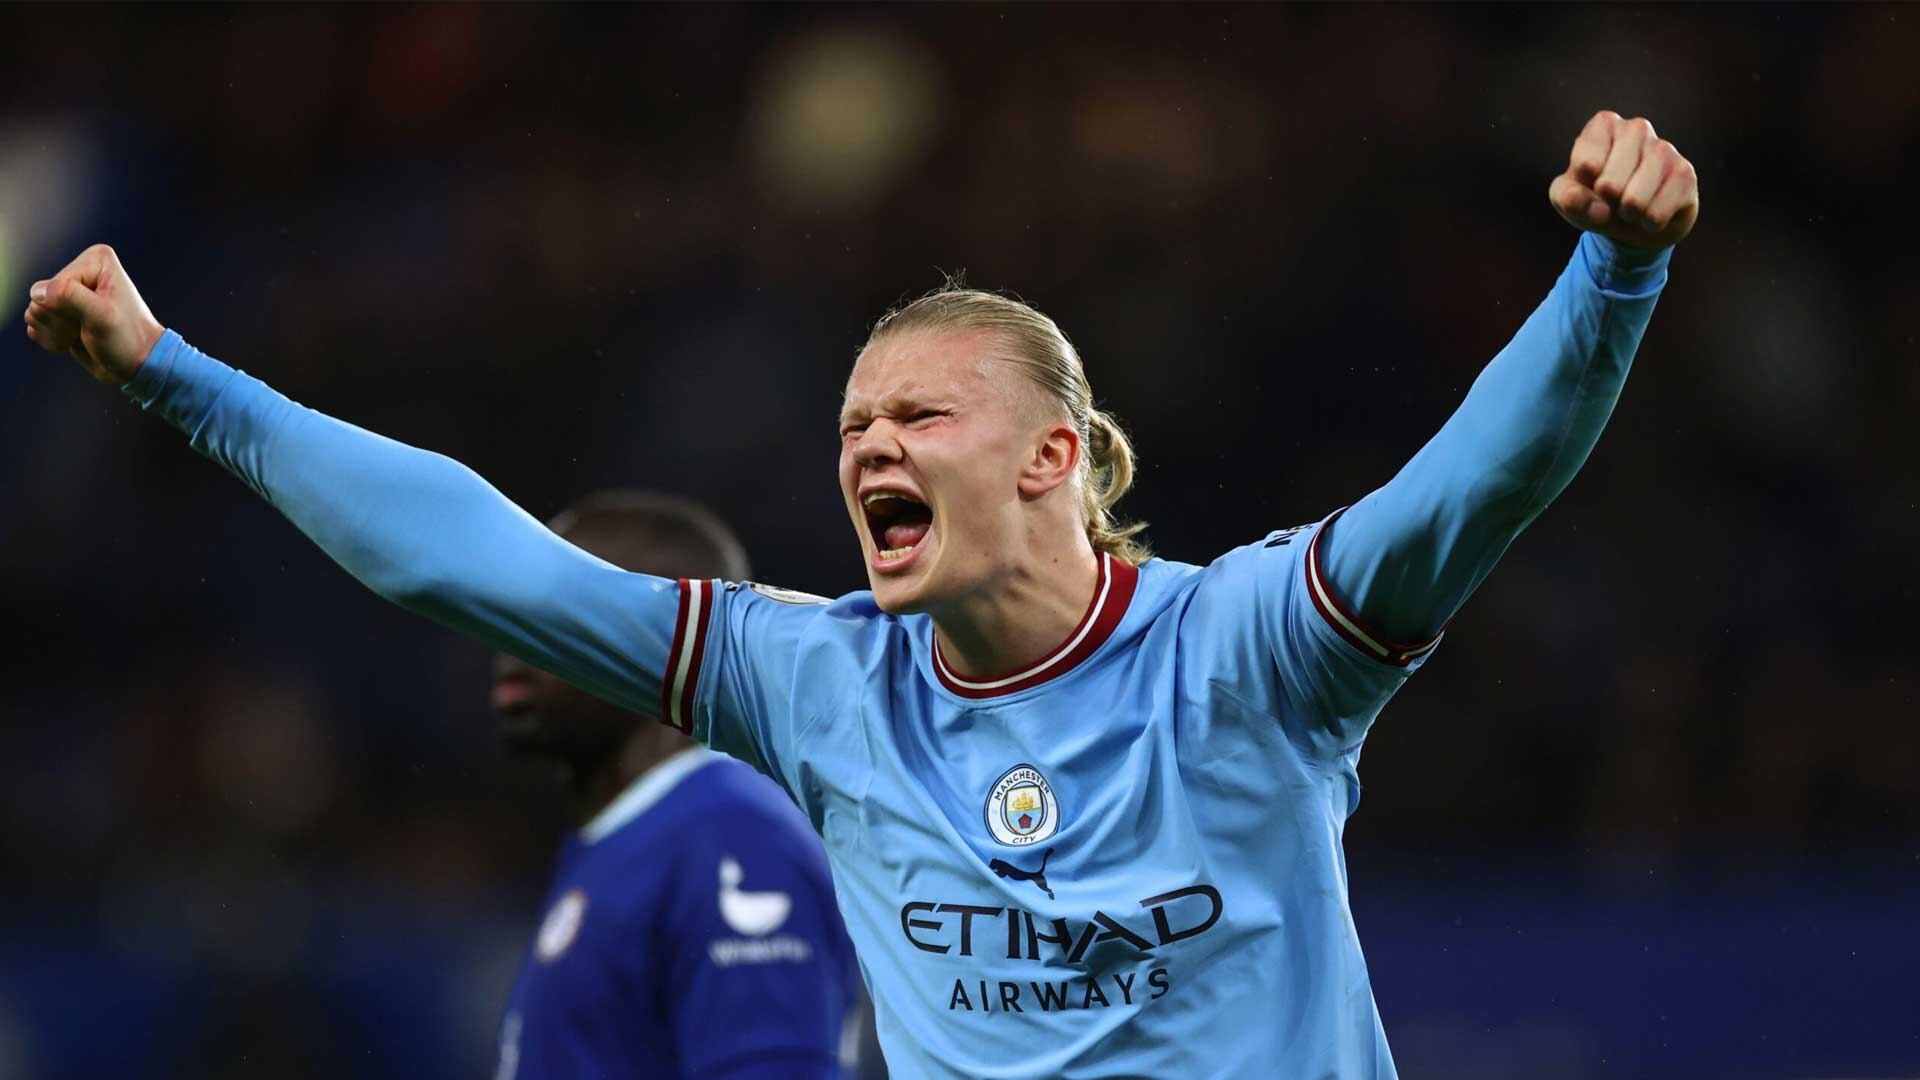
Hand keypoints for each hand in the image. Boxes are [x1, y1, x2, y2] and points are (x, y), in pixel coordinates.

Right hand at [23, 244, 165, 384]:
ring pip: (35, 311)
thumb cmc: (127, 338)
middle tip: (87, 329)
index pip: (55, 285)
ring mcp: (69, 293)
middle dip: (60, 321)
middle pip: (41, 297)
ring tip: (80, 335)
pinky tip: (71, 341)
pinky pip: (35, 323)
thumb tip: (37, 291)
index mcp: (96, 260)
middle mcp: (81, 271)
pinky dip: (50, 338)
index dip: (68, 309)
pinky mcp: (62, 313)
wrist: (137, 365)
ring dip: (54, 331)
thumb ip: (68, 295)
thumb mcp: (102, 315)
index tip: (94, 319)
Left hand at [1549, 111, 1699, 250]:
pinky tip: (1651, 213)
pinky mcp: (1685, 173)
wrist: (1637, 219)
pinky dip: (1648, 223)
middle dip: (1606, 204)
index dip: (1582, 187)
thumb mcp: (1569, 198)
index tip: (1590, 182)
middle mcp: (1636, 129)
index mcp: (1604, 125)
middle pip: (1608, 185)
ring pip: (1634, 201)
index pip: (1584, 163)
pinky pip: (1656, 213)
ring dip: (1628, 215)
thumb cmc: (1597, 199)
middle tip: (1613, 198)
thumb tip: (1598, 207)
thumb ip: (1567, 197)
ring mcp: (1664, 149)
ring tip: (1631, 207)